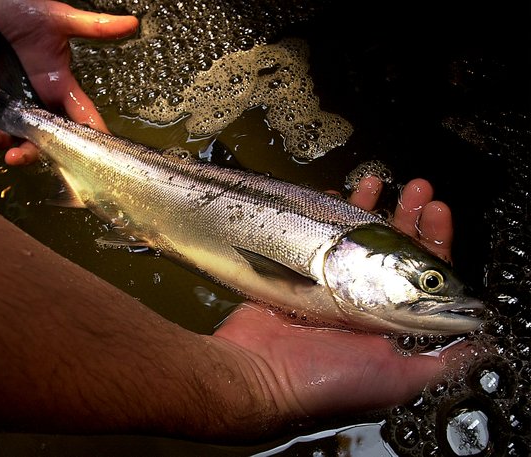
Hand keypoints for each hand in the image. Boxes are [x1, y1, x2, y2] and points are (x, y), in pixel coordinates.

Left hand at [0, 0, 137, 164]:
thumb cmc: (17, 12)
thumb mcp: (59, 19)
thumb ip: (94, 27)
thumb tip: (132, 22)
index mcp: (62, 87)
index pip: (85, 117)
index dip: (94, 135)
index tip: (100, 155)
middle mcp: (44, 103)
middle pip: (57, 139)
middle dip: (55, 155)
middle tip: (51, 162)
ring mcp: (19, 109)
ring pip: (29, 142)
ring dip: (23, 154)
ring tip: (13, 156)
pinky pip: (1, 134)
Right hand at [212, 177, 453, 428]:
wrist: (260, 376)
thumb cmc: (327, 382)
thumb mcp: (397, 380)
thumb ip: (439, 361)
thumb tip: (479, 343)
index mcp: (387, 322)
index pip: (421, 275)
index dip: (432, 241)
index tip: (436, 212)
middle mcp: (361, 301)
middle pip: (389, 248)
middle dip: (405, 215)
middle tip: (414, 189)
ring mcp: (327, 286)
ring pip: (352, 239)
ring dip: (366, 208)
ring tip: (374, 182)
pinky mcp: (296, 276)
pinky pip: (314, 238)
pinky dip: (323, 216)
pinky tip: (333, 198)